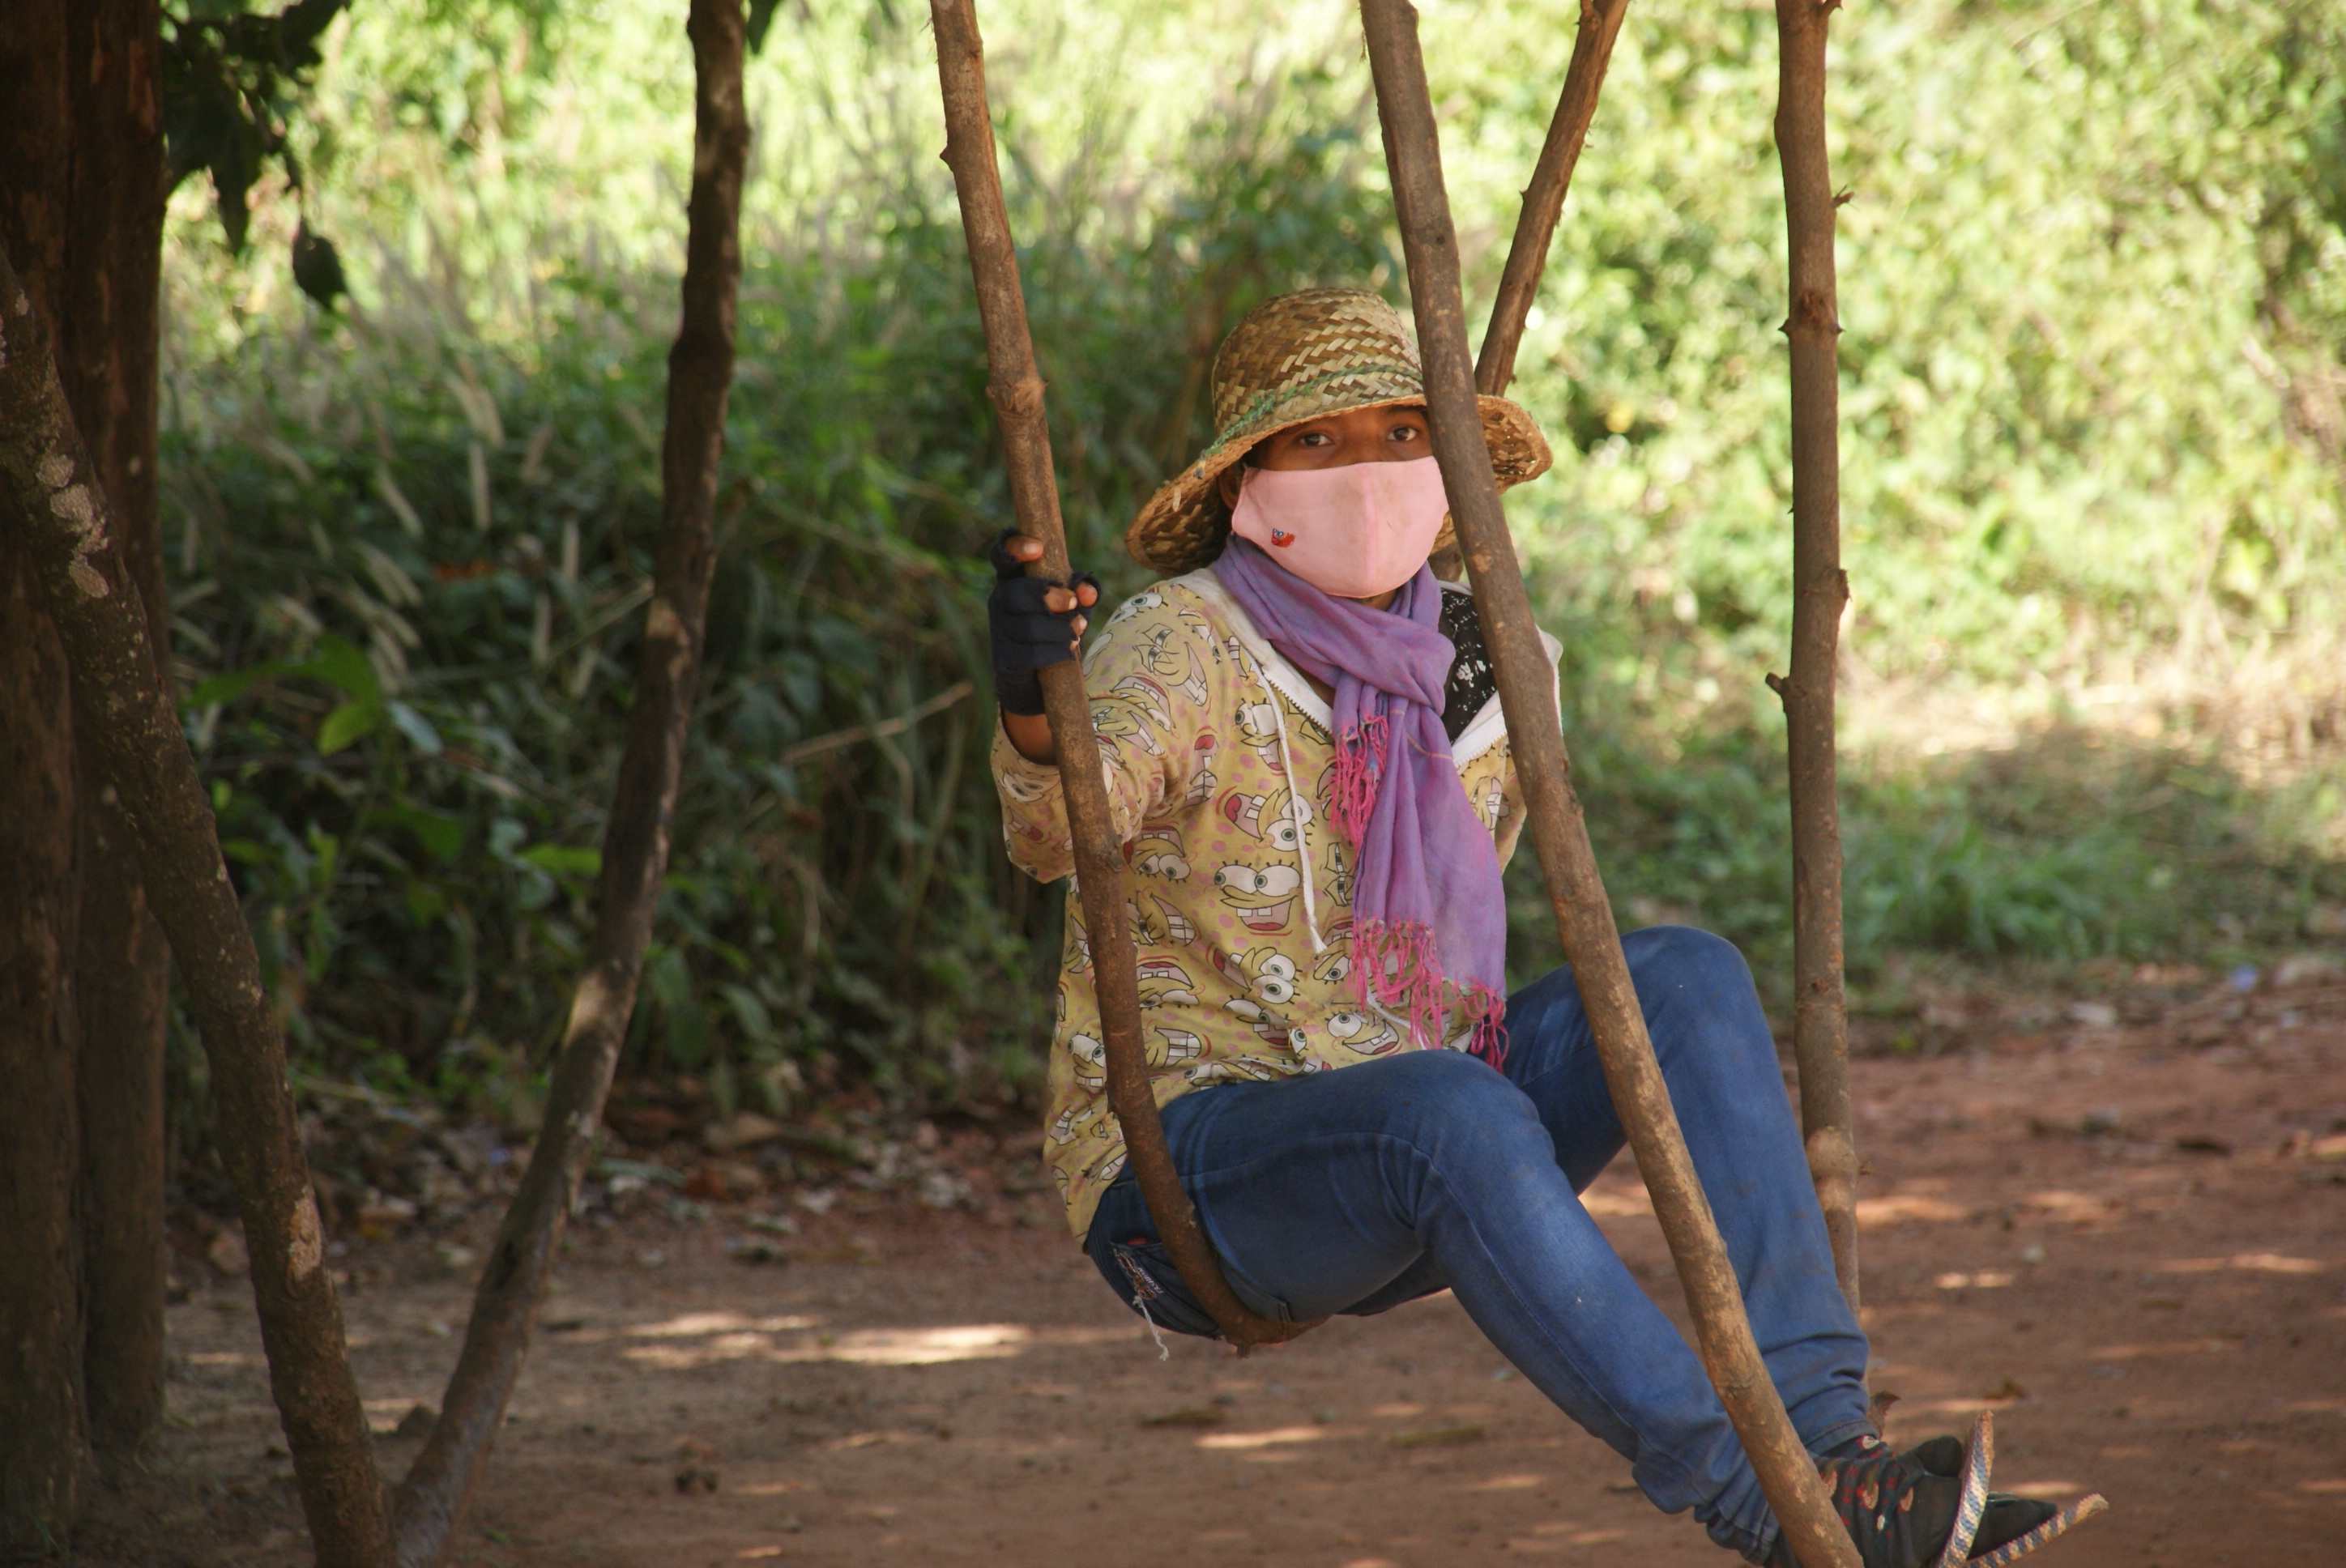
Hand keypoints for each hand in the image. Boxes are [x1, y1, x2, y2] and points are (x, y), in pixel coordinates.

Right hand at [988, 530, 1098, 717]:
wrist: (1039, 678)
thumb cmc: (1056, 628)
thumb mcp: (1075, 605)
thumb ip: (1085, 591)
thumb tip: (1088, 590)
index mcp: (1014, 580)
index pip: (1002, 556)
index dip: (1014, 547)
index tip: (1038, 548)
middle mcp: (1000, 602)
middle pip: (1014, 594)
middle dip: (1047, 596)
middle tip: (1072, 602)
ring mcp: (1000, 632)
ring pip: (1027, 627)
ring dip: (1059, 628)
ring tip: (1078, 630)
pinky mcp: (1005, 660)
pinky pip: (1030, 655)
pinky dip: (1056, 651)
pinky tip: (1069, 651)